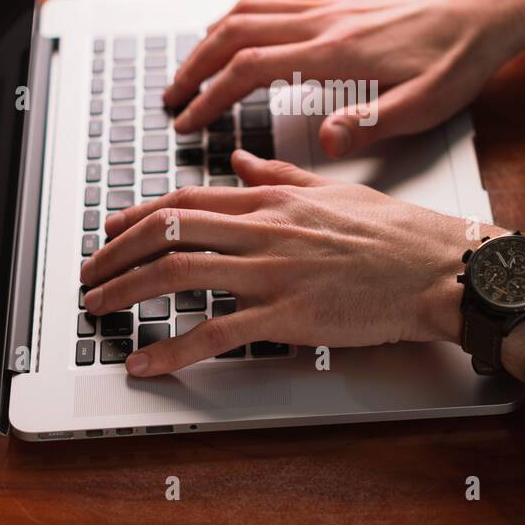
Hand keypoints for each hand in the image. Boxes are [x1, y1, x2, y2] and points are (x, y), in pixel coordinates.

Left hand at [79, 151, 506, 376]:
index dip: (136, 216)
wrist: (435, 267)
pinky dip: (171, 349)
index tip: (109, 231)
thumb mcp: (330, 189)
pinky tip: (145, 362)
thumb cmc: (393, 233)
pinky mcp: (286, 315)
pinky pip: (215, 333)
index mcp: (271, 200)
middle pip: (167, 233)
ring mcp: (271, 272)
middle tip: (89, 274)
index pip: (185, 201)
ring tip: (98, 308)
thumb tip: (243, 162)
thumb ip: (278, 175)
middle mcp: (263, 230)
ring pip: (178, 275)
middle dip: (115, 254)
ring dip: (126, 291)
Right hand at [163, 0, 524, 157]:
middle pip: (234, 34)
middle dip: (194, 66)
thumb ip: (372, 124)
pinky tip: (233, 27)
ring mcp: (328, 6)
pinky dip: (240, 12)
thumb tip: (324, 141)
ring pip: (247, 10)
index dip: (211, 97)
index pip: (251, 70)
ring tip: (189, 68)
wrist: (485, 10)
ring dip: (209, 38)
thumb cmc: (460, 59)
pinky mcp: (338, 1)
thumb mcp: (426, 106)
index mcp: (338, 52)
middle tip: (171, 98)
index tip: (188, 122)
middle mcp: (324, 22)